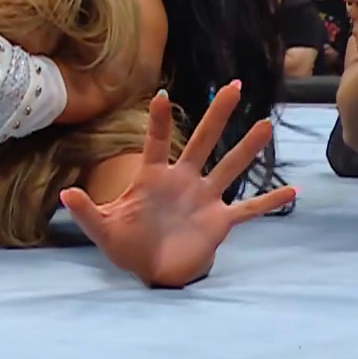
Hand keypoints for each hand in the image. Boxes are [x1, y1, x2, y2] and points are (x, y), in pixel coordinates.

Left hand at [59, 83, 298, 288]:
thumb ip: (88, 211)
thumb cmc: (128, 245)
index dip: (161, 121)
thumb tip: (65, 194)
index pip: (157, 142)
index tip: (163, 96)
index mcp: (154, 177)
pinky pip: (249, 209)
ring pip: (230, 167)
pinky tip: (292, 190)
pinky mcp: (220, 221)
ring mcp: (204, 198)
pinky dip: (269, 201)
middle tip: (232, 86)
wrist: (152, 273)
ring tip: (266, 125)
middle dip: (217, 115)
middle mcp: (184, 180)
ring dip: (248, 148)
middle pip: (203, 141)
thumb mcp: (104, 229)